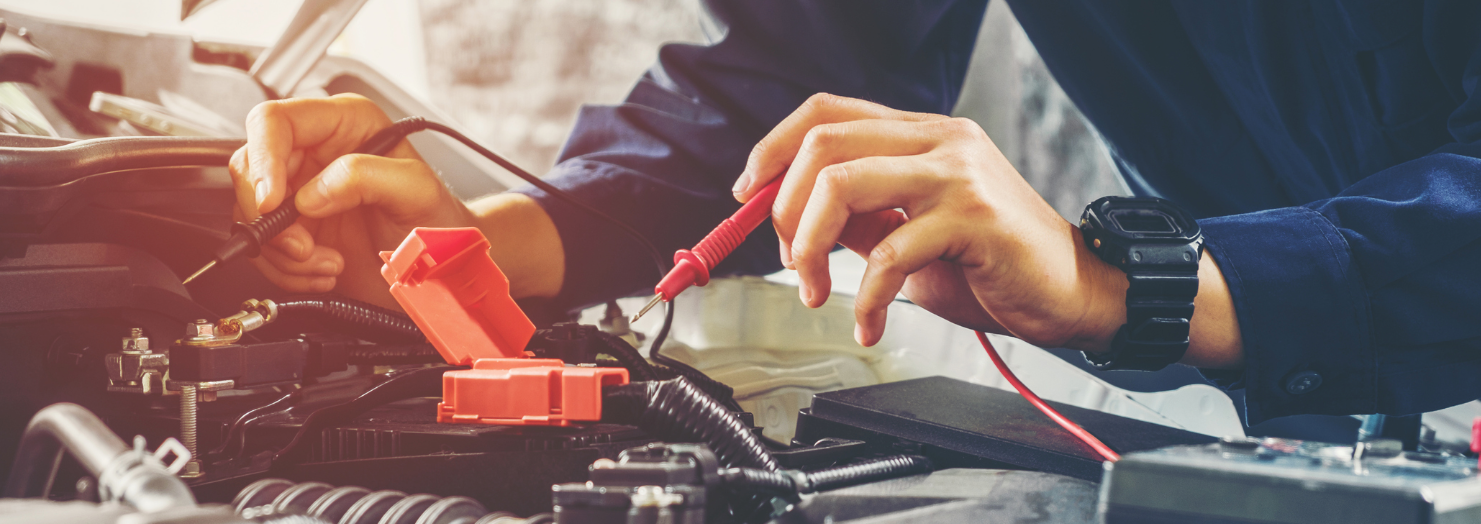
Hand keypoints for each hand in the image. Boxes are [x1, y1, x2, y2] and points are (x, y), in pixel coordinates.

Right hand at [229, 94, 477, 306]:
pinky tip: (325, 270)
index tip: (272, 201)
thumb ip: (366, 176)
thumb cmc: (438, 220)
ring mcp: (301, 193)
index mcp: (343, 124)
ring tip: (328, 262)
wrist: (442, 267)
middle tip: (304, 246)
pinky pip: (264, 249)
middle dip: (271, 218)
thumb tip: (312, 192)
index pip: (274, 121)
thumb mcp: (415, 190)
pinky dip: (288, 270)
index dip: (263, 159)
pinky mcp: (296, 230)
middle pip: (250, 169)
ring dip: (284, 252)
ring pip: (251, 214)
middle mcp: (315, 153)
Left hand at [733, 94, 1124, 351]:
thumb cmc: (994, 267)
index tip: (747, 195)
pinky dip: (863, 297)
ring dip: (807, 248)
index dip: (773, 147)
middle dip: (783, 207)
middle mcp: (940, 140)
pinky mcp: (973, 218)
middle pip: (823, 143)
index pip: (827, 111)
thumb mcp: (911, 236)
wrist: (1075, 293)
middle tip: (787, 260)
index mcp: (922, 135)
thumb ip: (861, 219)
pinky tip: (869, 323)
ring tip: (815, 293)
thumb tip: (793, 222)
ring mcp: (958, 173)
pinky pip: (887, 252)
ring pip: (843, 184)